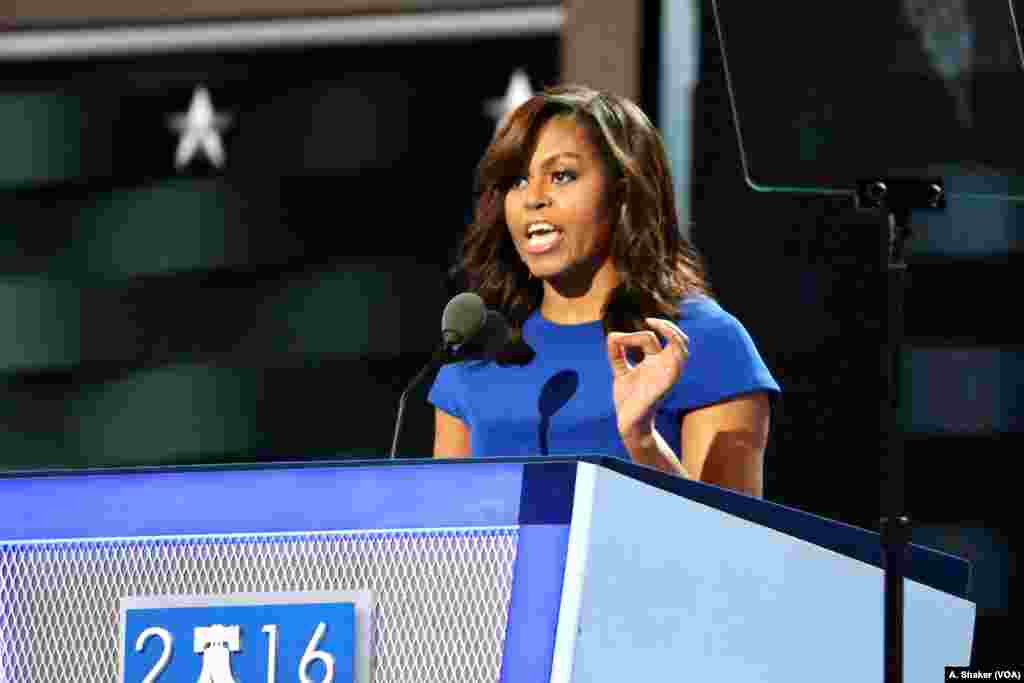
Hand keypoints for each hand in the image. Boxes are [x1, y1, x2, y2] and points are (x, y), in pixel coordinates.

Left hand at [606, 317, 688, 443]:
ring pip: (683, 349)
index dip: (631, 335)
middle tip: (650, 320)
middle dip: (668, 326)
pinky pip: (678, 362)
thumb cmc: (628, 400)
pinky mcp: (667, 382)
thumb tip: (612, 335)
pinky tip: (653, 344)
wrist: (628, 422)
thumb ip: (617, 354)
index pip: (650, 339)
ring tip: (655, 324)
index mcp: (654, 362)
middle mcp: (664, 366)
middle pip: (679, 340)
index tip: (616, 340)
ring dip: (672, 333)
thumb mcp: (620, 372)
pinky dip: (672, 347)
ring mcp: (667, 374)